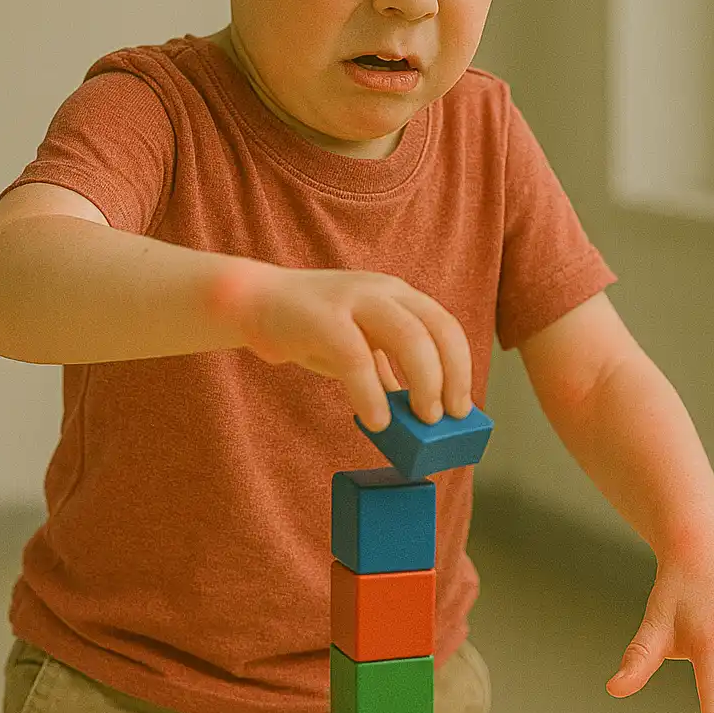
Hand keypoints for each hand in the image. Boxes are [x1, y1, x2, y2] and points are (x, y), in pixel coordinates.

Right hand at [209, 261, 472, 431]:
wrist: (251, 301)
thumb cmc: (310, 328)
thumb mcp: (360, 344)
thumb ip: (388, 370)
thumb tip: (419, 412)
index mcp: (397, 295)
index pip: (446, 327)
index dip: (461, 367)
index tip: (462, 408)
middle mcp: (383, 291)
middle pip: (437, 329)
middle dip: (451, 376)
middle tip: (447, 418)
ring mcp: (353, 300)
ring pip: (409, 337)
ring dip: (425, 382)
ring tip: (423, 421)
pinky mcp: (322, 318)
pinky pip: (357, 358)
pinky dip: (371, 394)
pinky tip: (374, 420)